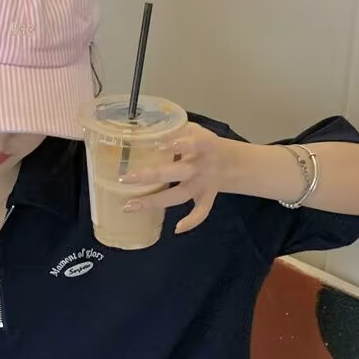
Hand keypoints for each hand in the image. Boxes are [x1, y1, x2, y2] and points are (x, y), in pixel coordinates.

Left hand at [121, 123, 238, 234]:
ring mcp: (204, 184)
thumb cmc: (204, 144)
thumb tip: (145, 131)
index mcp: (203, 145)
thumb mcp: (195, 130)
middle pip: (175, 172)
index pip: (194, 144)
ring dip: (154, 201)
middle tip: (126, 178)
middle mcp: (201, 166)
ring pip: (179, 195)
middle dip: (151, 175)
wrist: (232, 161)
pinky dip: (192, 221)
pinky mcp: (207, 197)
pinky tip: (177, 228)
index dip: (179, 144)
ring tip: (129, 205)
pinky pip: (202, 212)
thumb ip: (175, 129)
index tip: (159, 144)